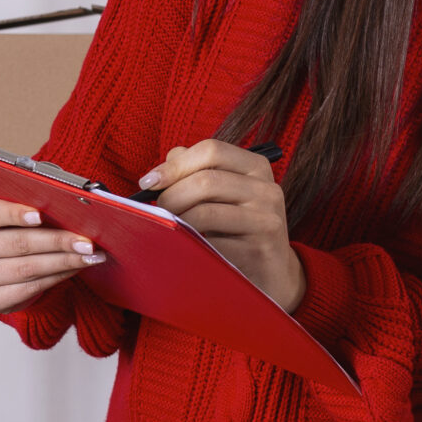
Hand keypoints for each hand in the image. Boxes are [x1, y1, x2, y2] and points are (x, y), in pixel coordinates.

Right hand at [0, 198, 105, 315]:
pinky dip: (57, 277)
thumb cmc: (4, 228)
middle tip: (86, 241)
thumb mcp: (6, 211)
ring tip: (89, 255)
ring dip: (64, 262)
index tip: (41, 215)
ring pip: (26, 269)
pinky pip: (28, 289)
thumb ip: (24, 205)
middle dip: (56, 241)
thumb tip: (64, 206)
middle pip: (15, 243)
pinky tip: (74, 268)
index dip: (15, 214)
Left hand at [143, 140, 305, 311]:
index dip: (174, 165)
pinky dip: (192, 245)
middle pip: (206, 181)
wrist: (272, 271)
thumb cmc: (237, 228)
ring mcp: (266, 220)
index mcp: (256, 167)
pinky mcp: (259, 250)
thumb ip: (196, 172)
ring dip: (177, 221)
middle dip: (171, 196)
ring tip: (170, 228)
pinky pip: (212, 244)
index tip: (148, 182)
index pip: (212, 150)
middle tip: (158, 211)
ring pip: (206, 213)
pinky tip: (188, 248)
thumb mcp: (223, 194)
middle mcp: (266, 189)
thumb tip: (164, 167)